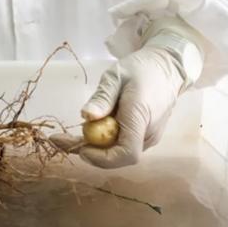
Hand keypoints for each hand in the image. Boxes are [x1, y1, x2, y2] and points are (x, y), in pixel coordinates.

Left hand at [51, 27, 202, 167]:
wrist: (167, 68)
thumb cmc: (140, 69)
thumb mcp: (115, 76)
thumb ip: (102, 97)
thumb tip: (86, 116)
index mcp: (141, 117)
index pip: (126, 153)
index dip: (101, 158)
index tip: (81, 148)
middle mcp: (148, 133)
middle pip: (117, 155)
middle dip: (88, 150)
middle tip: (60, 139)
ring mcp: (148, 137)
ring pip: (117, 151)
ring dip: (94, 145)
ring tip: (73, 131)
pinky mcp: (144, 136)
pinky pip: (122, 144)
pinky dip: (103, 139)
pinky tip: (92, 127)